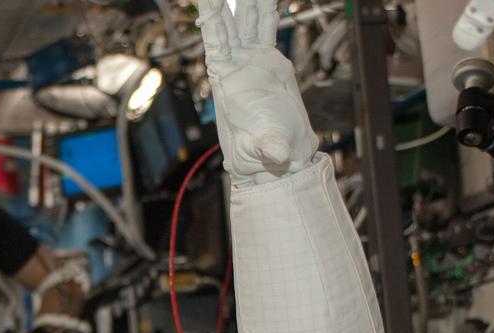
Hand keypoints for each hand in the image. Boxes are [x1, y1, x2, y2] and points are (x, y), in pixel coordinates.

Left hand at [199, 0, 318, 185]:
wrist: (279, 157)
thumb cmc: (264, 154)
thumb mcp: (267, 148)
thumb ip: (270, 147)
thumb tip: (276, 156)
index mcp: (227, 80)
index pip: (216, 41)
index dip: (214, 19)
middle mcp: (237, 66)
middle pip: (230, 23)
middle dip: (227, 3)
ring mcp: (252, 62)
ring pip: (249, 22)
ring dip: (249, 1)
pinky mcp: (269, 62)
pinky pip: (267, 30)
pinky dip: (267, 12)